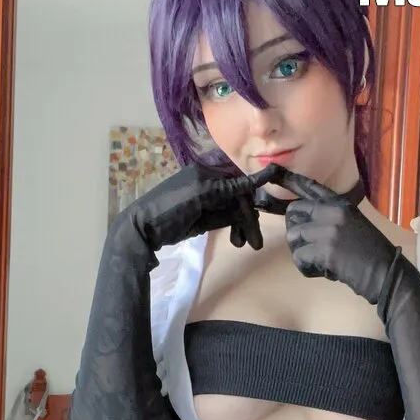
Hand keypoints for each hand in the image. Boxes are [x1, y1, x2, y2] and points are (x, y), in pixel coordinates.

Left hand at [127, 162, 283, 251]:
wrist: (143, 228)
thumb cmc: (168, 207)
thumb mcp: (199, 195)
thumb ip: (226, 189)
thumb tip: (251, 183)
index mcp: (206, 174)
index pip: (237, 181)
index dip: (255, 185)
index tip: (276, 175)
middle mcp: (209, 184)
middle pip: (237, 198)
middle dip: (247, 218)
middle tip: (256, 241)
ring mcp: (206, 201)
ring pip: (233, 211)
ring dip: (241, 226)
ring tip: (242, 244)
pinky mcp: (204, 216)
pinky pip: (225, 219)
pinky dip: (232, 228)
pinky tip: (235, 240)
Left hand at [270, 168, 404, 305]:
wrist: (386, 272)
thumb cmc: (370, 254)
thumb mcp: (352, 225)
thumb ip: (330, 218)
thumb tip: (302, 223)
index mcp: (340, 204)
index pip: (309, 187)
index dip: (289, 179)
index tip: (273, 169)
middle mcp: (333, 211)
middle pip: (292, 214)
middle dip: (296, 233)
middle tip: (311, 247)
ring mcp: (329, 229)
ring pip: (293, 237)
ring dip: (302, 253)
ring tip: (321, 261)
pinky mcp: (325, 249)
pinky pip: (299, 258)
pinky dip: (308, 268)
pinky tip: (325, 270)